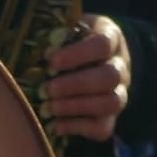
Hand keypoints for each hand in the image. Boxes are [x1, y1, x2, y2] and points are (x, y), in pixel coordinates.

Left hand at [43, 13, 133, 134]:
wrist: (91, 60)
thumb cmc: (71, 41)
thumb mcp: (66, 28)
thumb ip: (54, 33)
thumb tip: (35, 46)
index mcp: (111, 37)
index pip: (103, 45)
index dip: (77, 54)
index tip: (51, 61)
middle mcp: (121, 66)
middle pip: (109, 77)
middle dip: (75, 85)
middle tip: (47, 89)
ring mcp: (119, 93)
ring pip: (110, 104)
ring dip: (76, 107)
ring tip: (49, 107)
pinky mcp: (111, 116)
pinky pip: (103, 128)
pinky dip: (79, 128)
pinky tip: (56, 125)